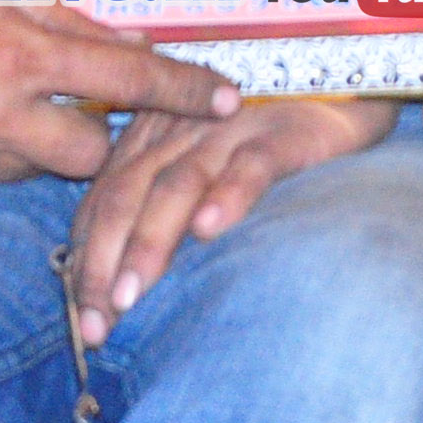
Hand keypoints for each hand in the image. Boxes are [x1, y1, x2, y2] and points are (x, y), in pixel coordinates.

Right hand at [0, 1, 239, 196]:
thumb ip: (66, 18)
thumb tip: (134, 43)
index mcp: (14, 50)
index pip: (125, 78)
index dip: (183, 89)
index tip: (226, 99)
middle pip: (94, 153)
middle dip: (102, 133)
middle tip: (85, 103)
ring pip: (41, 169)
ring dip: (40, 141)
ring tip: (2, 99)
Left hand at [67, 97, 393, 339]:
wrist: (341, 98)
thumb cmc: (262, 150)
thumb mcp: (202, 174)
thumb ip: (160, 211)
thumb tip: (118, 285)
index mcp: (151, 137)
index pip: (103, 200)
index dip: (86, 258)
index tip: (81, 319)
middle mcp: (179, 129)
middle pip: (126, 194)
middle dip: (102, 262)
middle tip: (97, 324)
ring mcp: (228, 131)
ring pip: (176, 185)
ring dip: (149, 243)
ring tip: (131, 296)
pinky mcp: (280, 135)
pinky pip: (248, 166)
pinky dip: (226, 196)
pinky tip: (209, 230)